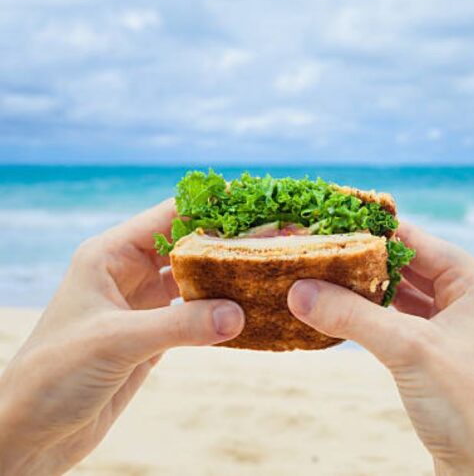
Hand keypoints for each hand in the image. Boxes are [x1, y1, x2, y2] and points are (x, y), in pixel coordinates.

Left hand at [0, 200, 244, 474]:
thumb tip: (239, 313)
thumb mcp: (116, 342)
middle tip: (275, 242)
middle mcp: (128, 275)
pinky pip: (196, 316)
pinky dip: (221, 314)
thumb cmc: (53, 376)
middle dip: (227, 243)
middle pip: (188, 246)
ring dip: (227, 279)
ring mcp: (142, 306)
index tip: (256, 207)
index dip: (210, 210)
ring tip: (269, 274)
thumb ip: (179, 325)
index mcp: (109, 256)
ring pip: (195, 280)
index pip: (168, 217)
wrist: (31, 433)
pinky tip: (249, 312)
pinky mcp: (154, 338)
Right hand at [288, 221, 473, 475]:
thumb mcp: (408, 350)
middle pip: (407, 265)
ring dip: (365, 291)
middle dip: (362, 263)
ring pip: (402, 294)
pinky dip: (373, 318)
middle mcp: (470, 296)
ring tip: (320, 279)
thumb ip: (352, 316)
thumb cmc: (470, 407)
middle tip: (314, 252)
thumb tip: (299, 289)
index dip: (369, 231)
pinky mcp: (442, 354)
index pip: (415, 239)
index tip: (326, 223)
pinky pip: (401, 322)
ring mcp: (457, 326)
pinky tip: (342, 314)